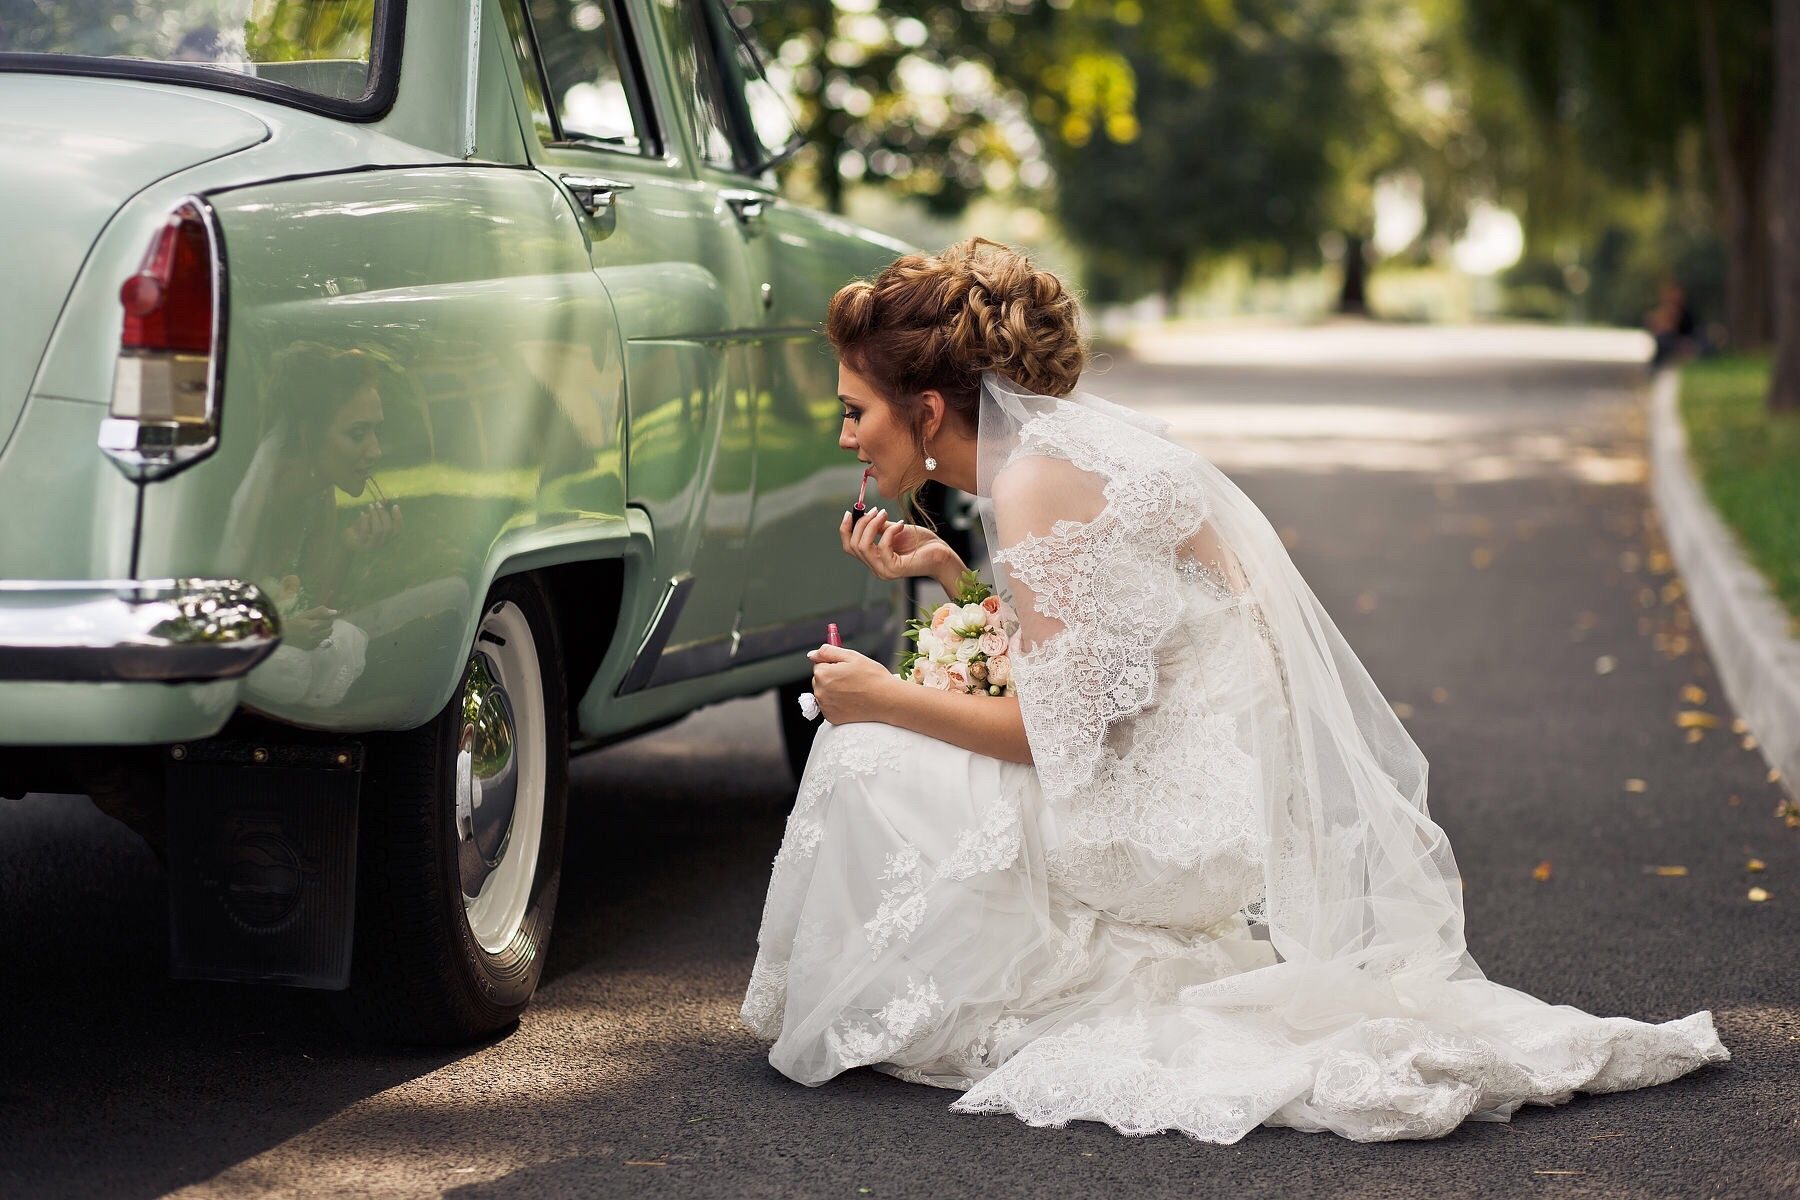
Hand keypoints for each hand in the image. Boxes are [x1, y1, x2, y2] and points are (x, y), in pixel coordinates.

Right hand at [283, 604, 338, 649]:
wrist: (284, 634)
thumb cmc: (295, 622)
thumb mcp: (307, 614)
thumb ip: (320, 612)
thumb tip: (334, 612)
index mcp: (314, 626)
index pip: (329, 622)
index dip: (328, 619)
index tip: (323, 618)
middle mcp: (315, 636)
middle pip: (330, 631)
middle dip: (327, 626)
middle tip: (320, 624)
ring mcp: (313, 643)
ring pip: (326, 637)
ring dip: (324, 633)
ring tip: (316, 630)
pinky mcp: (311, 648)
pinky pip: (320, 643)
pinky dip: (319, 639)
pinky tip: (312, 636)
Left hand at [343, 501, 400, 552]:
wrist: (346, 544)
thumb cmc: (360, 532)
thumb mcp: (371, 524)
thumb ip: (378, 517)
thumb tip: (382, 503)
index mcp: (386, 540)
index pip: (397, 530)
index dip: (398, 518)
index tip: (395, 505)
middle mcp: (381, 544)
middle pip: (388, 529)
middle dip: (384, 514)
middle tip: (378, 504)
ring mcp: (371, 545)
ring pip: (378, 530)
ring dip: (375, 516)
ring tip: (370, 506)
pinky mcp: (361, 544)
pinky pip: (365, 530)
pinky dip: (364, 520)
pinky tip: (362, 513)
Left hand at [805, 643, 897, 724]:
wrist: (888, 700)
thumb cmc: (873, 677)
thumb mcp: (852, 656)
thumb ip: (828, 652)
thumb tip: (812, 654)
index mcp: (823, 674)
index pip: (819, 664)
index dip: (834, 664)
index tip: (847, 668)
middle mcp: (820, 691)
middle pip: (820, 679)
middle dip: (832, 677)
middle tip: (852, 680)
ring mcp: (825, 706)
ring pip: (824, 693)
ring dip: (834, 691)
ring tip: (854, 690)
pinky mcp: (832, 718)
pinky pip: (830, 706)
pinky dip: (838, 703)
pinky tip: (852, 701)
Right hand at [839, 508, 962, 583]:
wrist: (942, 554)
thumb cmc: (921, 543)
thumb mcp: (895, 531)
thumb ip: (879, 527)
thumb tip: (865, 515)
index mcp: (874, 559)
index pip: (849, 547)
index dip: (846, 529)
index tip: (850, 511)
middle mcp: (876, 568)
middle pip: (853, 545)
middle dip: (861, 524)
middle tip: (875, 510)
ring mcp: (884, 571)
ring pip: (863, 546)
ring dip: (872, 525)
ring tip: (884, 513)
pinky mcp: (894, 569)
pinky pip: (882, 547)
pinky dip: (889, 532)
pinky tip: (900, 525)